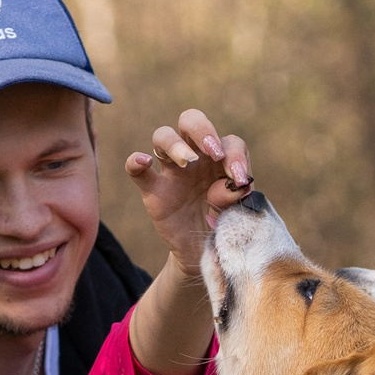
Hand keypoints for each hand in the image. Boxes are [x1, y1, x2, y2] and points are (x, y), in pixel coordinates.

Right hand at [126, 109, 252, 274]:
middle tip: (214, 153)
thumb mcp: (237, 213)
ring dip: (176, 145)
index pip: (229, 142)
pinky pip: (136, 170)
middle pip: (191, 121)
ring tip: (188, 162)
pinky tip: (144, 162)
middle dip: (203, 131)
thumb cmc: (223, 225)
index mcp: (220, 160)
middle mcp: (195, 157)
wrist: (203, 252)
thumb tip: (234, 186)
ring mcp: (171, 171)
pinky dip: (135, 161)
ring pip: (163, 136)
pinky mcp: (152, 190)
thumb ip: (237, 197)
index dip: (235, 155)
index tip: (239, 179)